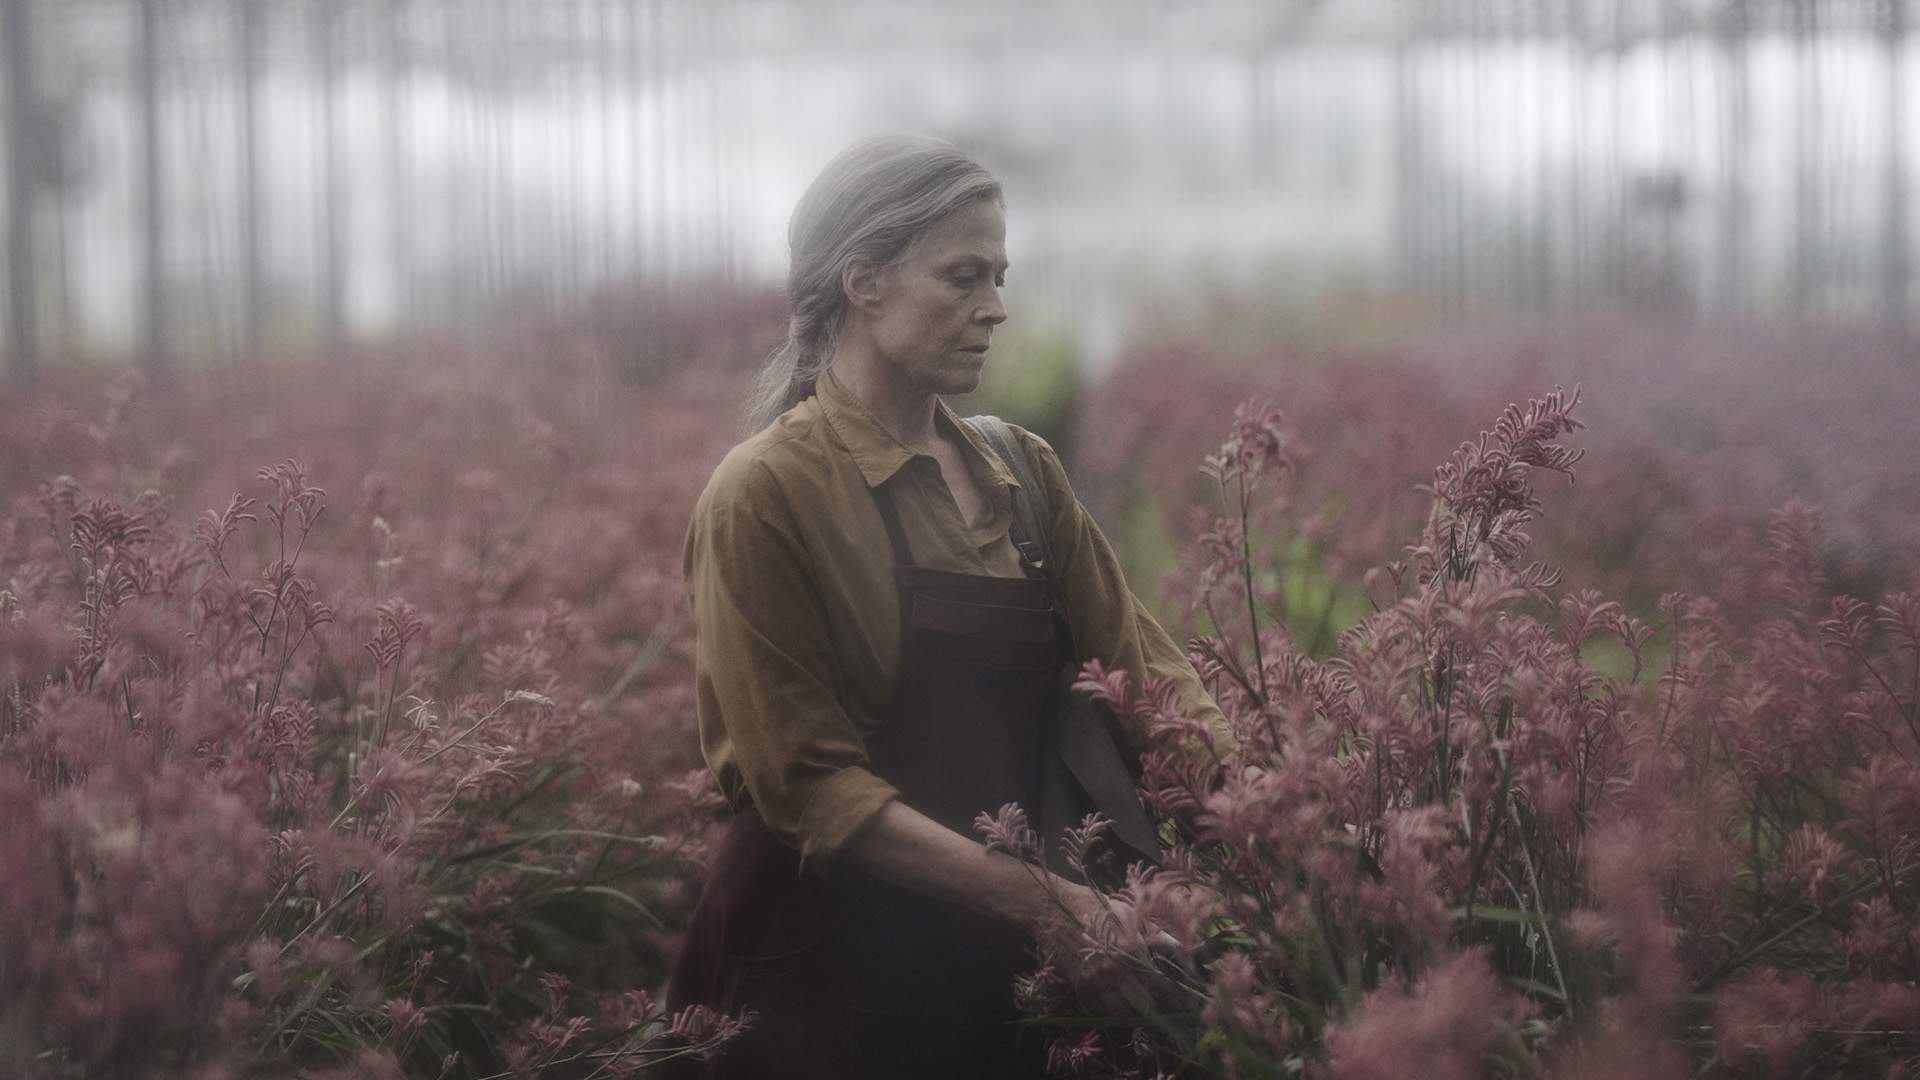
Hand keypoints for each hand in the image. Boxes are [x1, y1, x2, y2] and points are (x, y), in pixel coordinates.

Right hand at [1051, 885, 1179, 1017]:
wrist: (1051, 910)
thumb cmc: (1093, 906)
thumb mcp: (1128, 913)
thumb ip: (1154, 934)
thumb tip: (1181, 950)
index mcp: (1132, 947)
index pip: (1162, 980)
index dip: (1179, 993)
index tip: (1189, 1002)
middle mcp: (1115, 968)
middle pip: (1145, 1004)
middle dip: (1161, 1009)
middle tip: (1172, 1010)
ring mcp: (1096, 980)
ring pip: (1124, 1012)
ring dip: (1138, 1013)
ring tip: (1149, 1009)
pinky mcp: (1081, 987)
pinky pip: (1103, 1009)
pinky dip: (1115, 1010)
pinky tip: (1123, 1004)